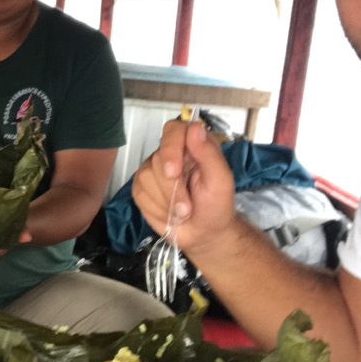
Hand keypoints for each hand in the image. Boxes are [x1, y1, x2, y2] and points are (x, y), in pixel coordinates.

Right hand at [132, 117, 236, 257]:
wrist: (204, 234)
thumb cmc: (216, 206)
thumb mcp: (220, 181)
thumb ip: (209, 153)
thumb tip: (195, 127)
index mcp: (193, 145)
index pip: (173, 130)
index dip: (170, 148)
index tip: (174, 172)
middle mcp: (171, 153)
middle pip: (158, 159)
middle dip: (172, 188)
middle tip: (188, 207)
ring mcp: (153, 170)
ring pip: (146, 177)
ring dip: (166, 202)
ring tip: (181, 212)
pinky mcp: (142, 187)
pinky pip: (139, 193)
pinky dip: (156, 208)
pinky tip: (168, 213)